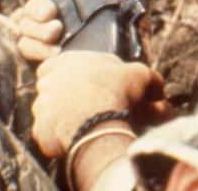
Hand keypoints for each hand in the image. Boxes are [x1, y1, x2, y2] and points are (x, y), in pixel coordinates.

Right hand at [10, 0, 151, 62]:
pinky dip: (37, 49)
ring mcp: (46, 39)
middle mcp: (53, 18)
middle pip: (29, 7)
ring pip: (25, 27)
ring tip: (56, 33)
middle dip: (36, 7)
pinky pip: (26, 50)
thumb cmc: (133, 31)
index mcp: (69, 2)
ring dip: (37, 29)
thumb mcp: (136, 1)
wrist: (131, 65)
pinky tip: (55, 52)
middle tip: (52, 14)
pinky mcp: (44, 58)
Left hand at [31, 50, 165, 157]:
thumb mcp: (140, 75)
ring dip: (61, 117)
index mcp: (65, 61)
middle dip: (63, 96)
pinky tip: (77, 136)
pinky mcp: (39, 131)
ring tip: (82, 123)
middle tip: (85, 105)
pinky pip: (48, 134)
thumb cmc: (116, 91)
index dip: (68, 74)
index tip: (82, 83)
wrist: (98, 121)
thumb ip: (147, 79)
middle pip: (50, 88)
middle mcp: (47, 82)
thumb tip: (158, 91)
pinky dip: (60, 136)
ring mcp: (40, 107)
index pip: (54, 64)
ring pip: (47, 112)